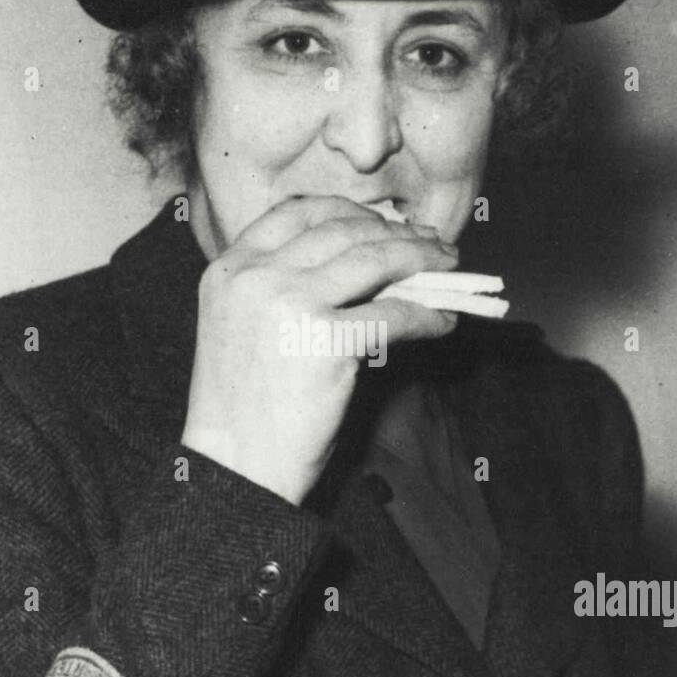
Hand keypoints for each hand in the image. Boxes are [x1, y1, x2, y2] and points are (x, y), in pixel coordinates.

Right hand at [182, 196, 458, 504]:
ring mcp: (291, 304)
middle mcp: (257, 277)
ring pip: (373, 260)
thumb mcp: (241, 327)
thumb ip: (278, 287)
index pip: (295, 211)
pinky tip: (442, 320)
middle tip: (429, 242)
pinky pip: (394, 314)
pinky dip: (427, 315)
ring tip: (446, 267)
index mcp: (230, 269)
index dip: (347, 209)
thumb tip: (358, 261)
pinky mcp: (327, 341)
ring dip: (420, 260)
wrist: (233, 466)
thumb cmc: (241, 407)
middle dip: (394, 232)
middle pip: (341, 230)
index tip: (380, 220)